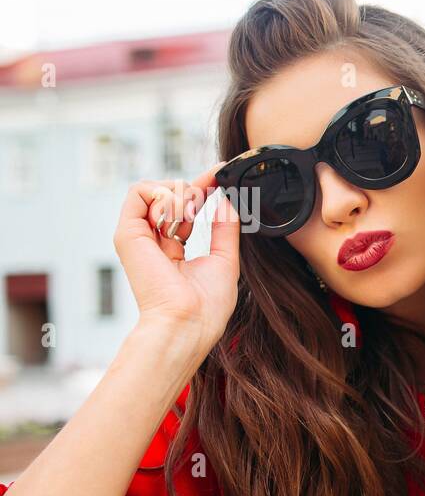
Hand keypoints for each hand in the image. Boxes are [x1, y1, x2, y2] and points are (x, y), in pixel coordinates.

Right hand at [112, 165, 240, 360]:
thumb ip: (224, 228)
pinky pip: (139, 192)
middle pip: (170, 195)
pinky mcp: (128, 233)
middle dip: (194, 190)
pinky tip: (177, 213)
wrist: (188, 322)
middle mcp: (153, 242)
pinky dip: (163, 193)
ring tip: (191, 215)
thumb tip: (225, 200)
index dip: (202, 188)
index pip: (184, 210)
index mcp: (172, 251)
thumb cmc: (207, 305)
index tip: (220, 173)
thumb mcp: (224, 259)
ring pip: (154, 189)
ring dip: (180, 194)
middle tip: (206, 204)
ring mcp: (139, 236)